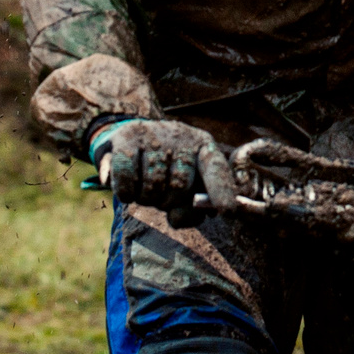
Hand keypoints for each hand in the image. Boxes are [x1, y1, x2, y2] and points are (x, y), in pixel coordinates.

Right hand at [94, 118, 236, 221]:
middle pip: (180, 187)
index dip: (222, 191)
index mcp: (204, 146)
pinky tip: (128, 191)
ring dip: (146, 198)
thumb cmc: (166, 167)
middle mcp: (181, 137)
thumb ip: (192, 205)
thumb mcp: (186, 181)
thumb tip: (185, 217)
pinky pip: (126, 181)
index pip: (216, 169)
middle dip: (169, 202)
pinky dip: (126, 193)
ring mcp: (153, 136)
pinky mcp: (126, 140)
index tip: (227, 211)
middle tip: (162, 198)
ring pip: (152, 186)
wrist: (131, 135)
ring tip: (145, 188)